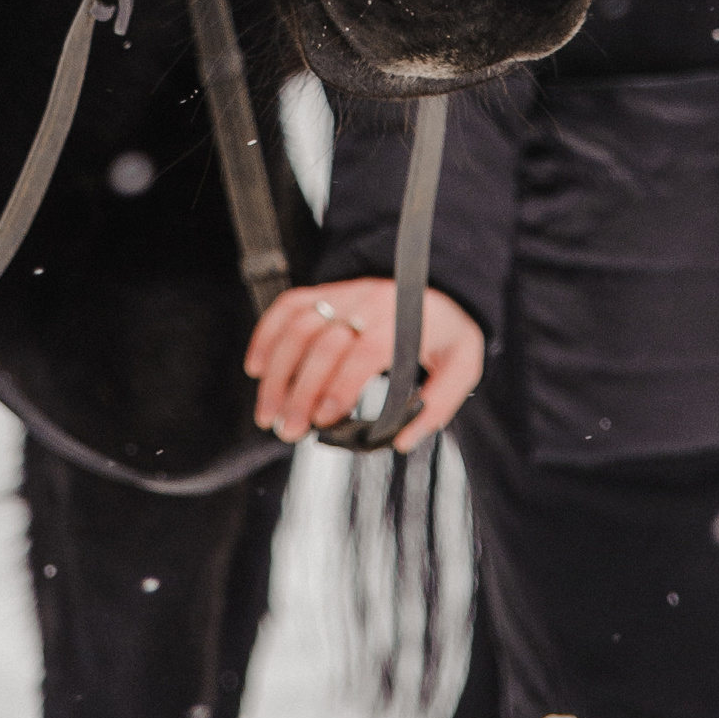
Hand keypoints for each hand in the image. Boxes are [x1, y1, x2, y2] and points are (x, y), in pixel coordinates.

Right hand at [244, 276, 484, 452]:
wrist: (437, 276)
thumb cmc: (448, 328)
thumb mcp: (463, 363)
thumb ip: (440, 403)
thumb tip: (402, 441)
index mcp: (402, 319)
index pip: (363, 352)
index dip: (339, 386)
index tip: (323, 422)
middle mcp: (367, 301)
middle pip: (322, 343)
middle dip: (300, 391)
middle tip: (288, 432)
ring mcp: (342, 292)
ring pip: (297, 326)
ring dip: (275, 372)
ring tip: (267, 413)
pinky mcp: (324, 291)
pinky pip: (287, 306)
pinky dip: (266, 334)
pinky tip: (255, 367)